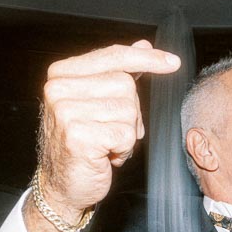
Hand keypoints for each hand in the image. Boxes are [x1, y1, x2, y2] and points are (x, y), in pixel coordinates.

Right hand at [38, 41, 181, 216]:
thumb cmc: (81, 144)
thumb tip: (143, 46)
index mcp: (61, 74)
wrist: (61, 186)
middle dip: (129, 111)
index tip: (172, 62)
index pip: (113, 57)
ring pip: (128, 110)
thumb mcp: (97, 102)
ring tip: (106, 145)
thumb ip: (116, 72)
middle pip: (125, 84)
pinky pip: (125, 134)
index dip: (146, 59)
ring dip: (126, 133)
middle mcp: (58, 89)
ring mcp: (66, 112)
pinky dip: (123, 149)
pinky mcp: (78, 136)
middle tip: (109, 131)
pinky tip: (105, 156)